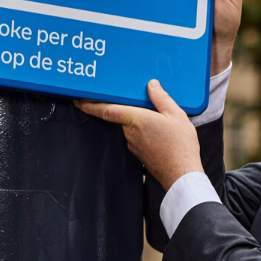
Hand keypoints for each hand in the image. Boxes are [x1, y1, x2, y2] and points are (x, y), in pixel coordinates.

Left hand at [75, 80, 203, 188]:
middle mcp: (130, 133)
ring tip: (158, 119)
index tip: (79, 101)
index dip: (90, 105)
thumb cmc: (180, 146)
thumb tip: (151, 85)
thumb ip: (161, 98)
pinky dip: (144, 131)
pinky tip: (159, 132)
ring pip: (131, 126)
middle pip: (122, 116)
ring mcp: (133, 144)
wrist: (181, 175)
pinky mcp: (138, 153)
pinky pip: (137, 136)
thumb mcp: (176, 115)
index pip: (107, 110)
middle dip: (128, 109)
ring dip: (139, 121)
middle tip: (140, 102)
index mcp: (136, 119)